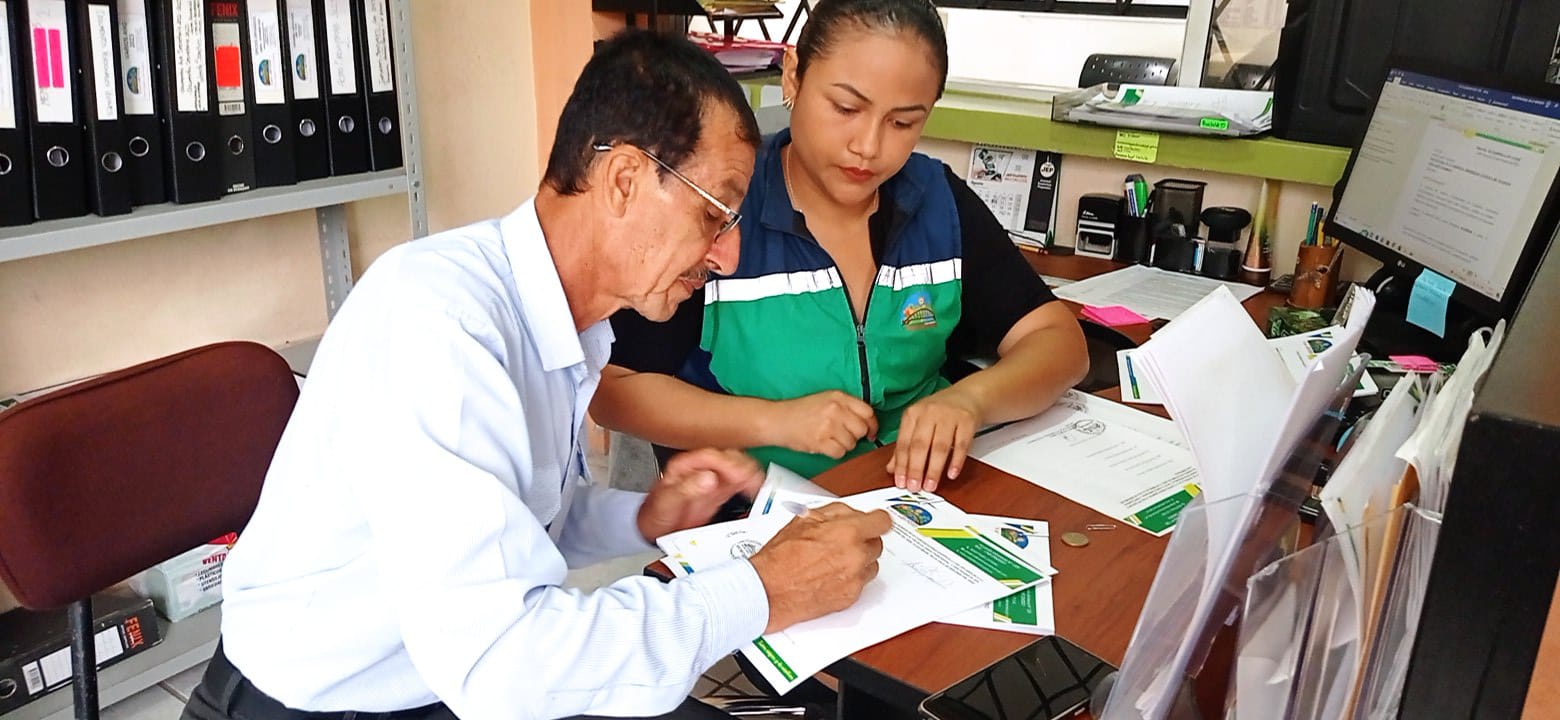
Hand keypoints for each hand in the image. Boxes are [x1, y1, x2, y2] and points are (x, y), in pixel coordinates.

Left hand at [637, 449, 762, 541]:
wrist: (655, 530)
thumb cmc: (655, 514)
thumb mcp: (665, 503)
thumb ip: (685, 489)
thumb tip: (708, 477)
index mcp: (686, 465)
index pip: (713, 455)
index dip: (730, 464)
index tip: (742, 475)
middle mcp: (702, 467)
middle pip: (732, 456)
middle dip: (746, 467)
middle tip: (755, 482)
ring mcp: (714, 477)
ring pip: (741, 466)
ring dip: (752, 474)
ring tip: (759, 487)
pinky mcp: (722, 490)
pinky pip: (742, 481)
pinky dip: (753, 484)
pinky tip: (757, 490)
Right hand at [748, 503, 891, 632]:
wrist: (770, 590)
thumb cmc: (782, 557)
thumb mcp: (804, 519)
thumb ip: (834, 512)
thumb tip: (849, 512)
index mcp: (848, 532)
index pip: (882, 521)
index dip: (876, 520)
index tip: (873, 521)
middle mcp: (856, 556)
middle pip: (877, 543)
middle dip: (863, 539)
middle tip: (842, 540)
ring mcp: (855, 579)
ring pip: (871, 564)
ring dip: (859, 560)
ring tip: (834, 559)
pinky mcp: (851, 597)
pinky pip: (860, 583)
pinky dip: (850, 578)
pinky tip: (830, 574)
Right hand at [766, 390, 877, 457]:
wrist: (777, 420)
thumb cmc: (799, 411)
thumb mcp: (825, 399)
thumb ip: (846, 406)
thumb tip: (867, 422)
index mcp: (838, 396)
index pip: (868, 412)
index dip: (872, 425)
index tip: (870, 432)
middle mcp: (836, 409)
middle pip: (862, 429)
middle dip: (855, 436)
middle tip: (843, 436)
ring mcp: (829, 425)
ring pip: (852, 443)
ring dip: (843, 445)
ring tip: (828, 439)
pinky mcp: (821, 440)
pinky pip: (840, 453)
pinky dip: (834, 453)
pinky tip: (824, 445)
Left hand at [888, 388, 982, 491]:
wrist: (966, 396)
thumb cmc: (939, 413)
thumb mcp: (918, 424)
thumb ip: (905, 446)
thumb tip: (892, 469)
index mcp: (913, 414)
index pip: (904, 443)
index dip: (901, 465)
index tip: (901, 482)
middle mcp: (929, 413)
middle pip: (920, 445)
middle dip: (916, 469)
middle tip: (915, 487)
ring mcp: (949, 416)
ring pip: (939, 446)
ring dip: (934, 469)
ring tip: (931, 485)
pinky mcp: (967, 420)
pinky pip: (961, 444)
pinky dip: (956, 461)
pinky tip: (951, 473)